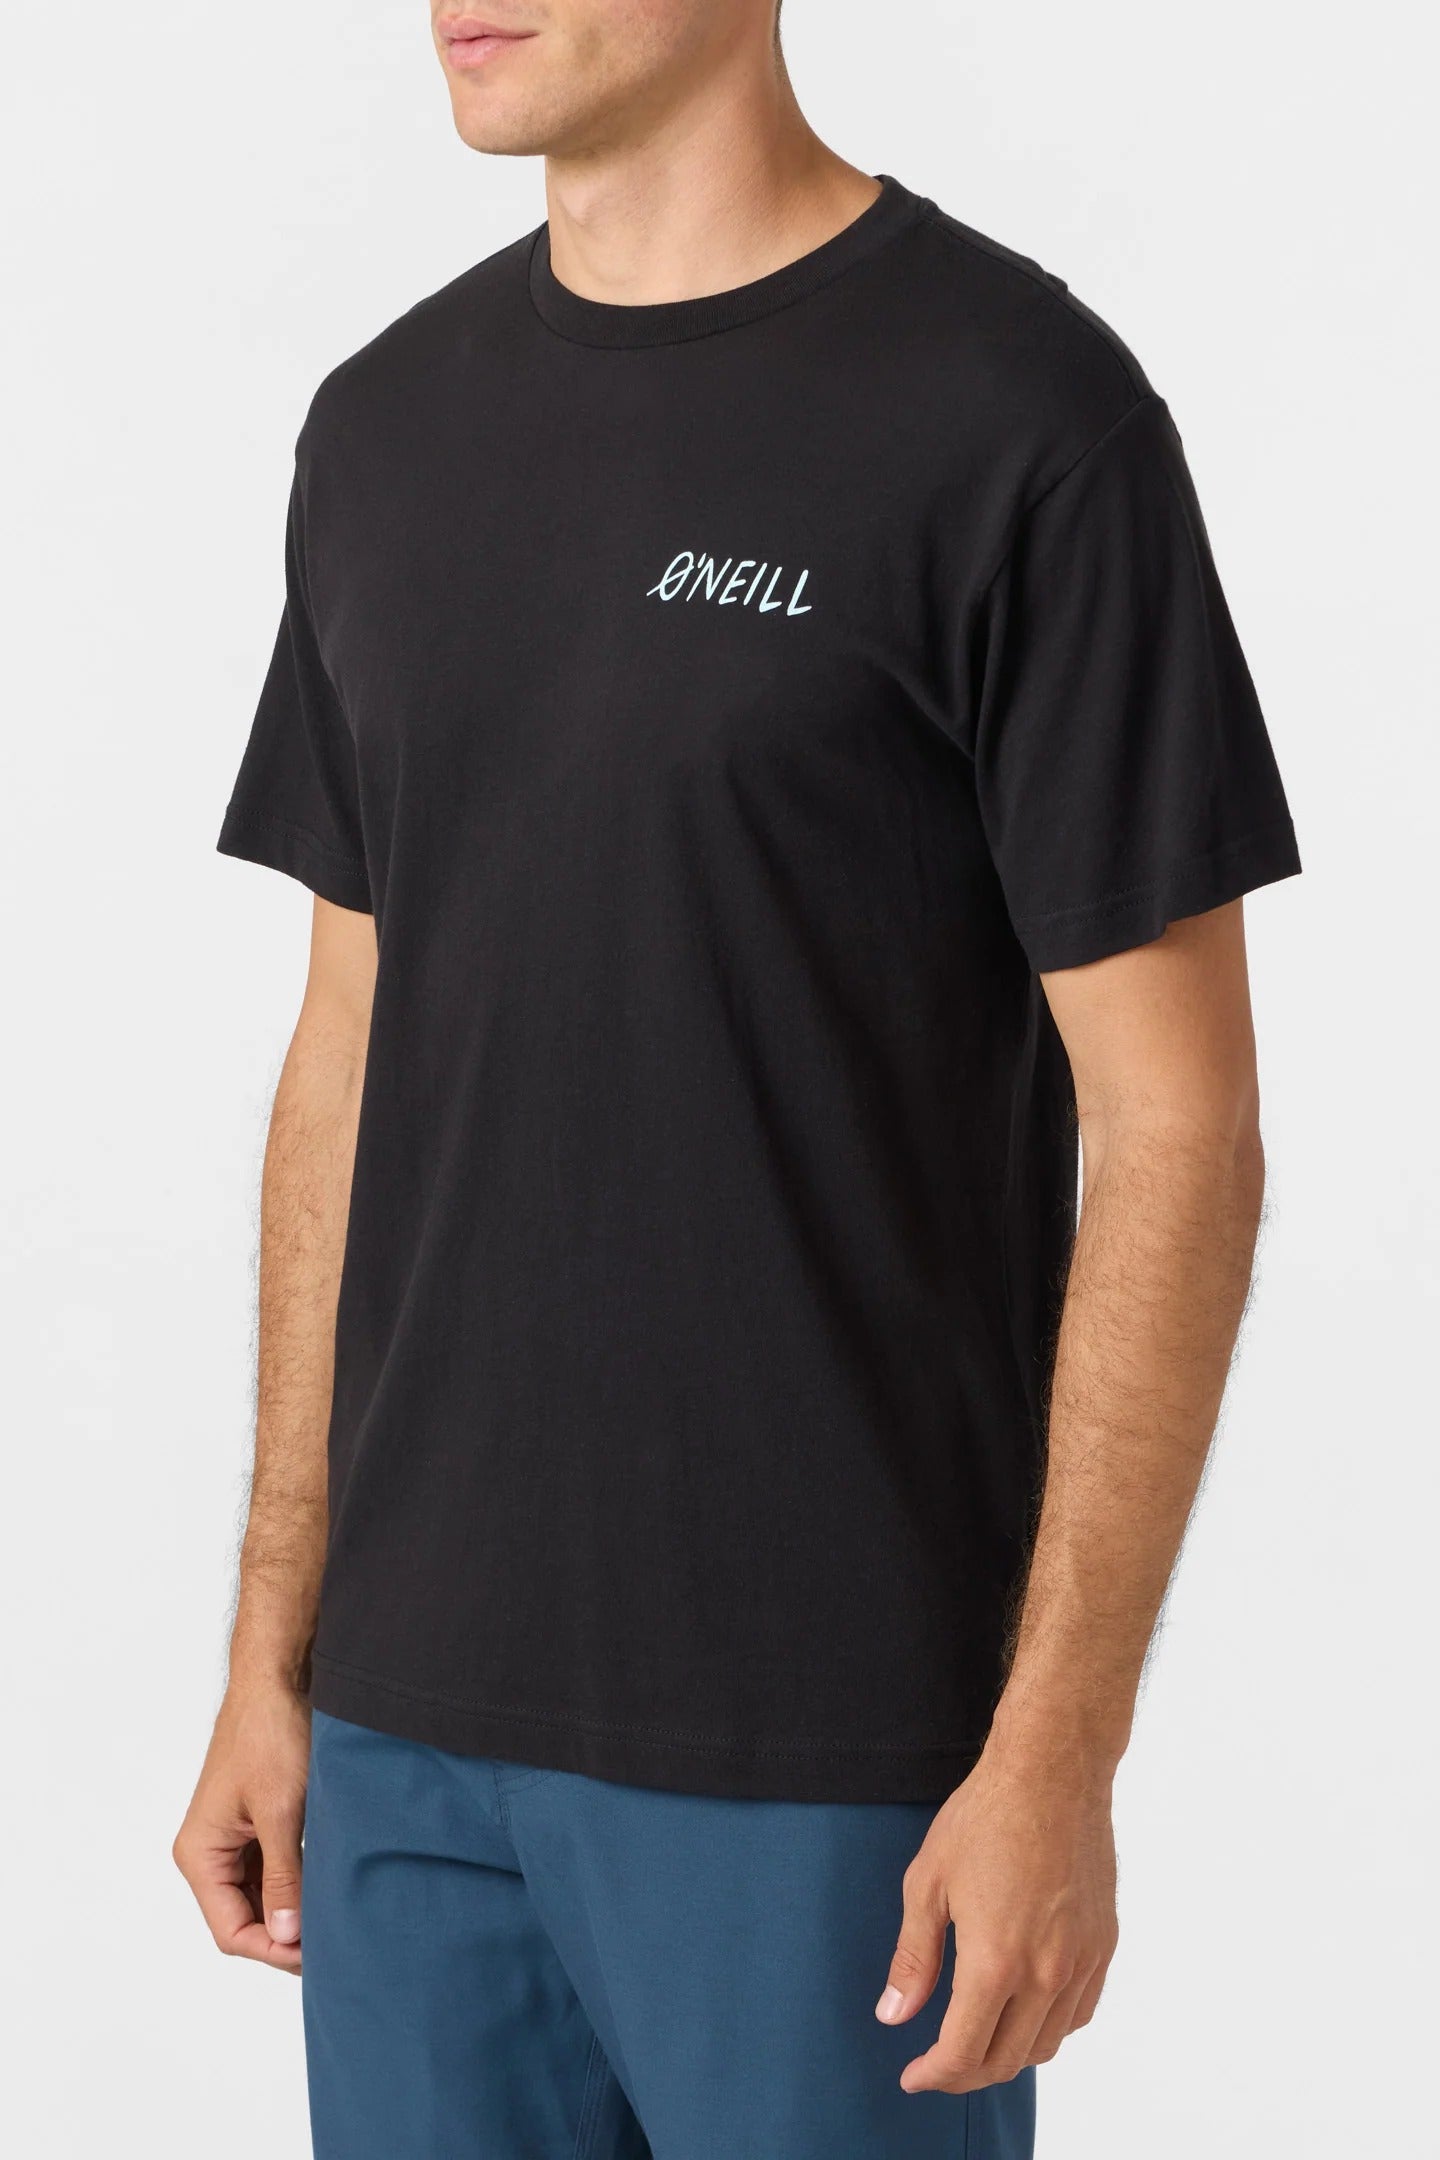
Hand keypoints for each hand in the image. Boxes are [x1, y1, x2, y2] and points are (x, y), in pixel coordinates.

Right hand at [173, 1684, 311, 1974]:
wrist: (278, 1678)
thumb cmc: (271, 1734)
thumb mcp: (282, 1811)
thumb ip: (283, 1876)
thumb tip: (286, 1935)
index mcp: (200, 1854)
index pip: (231, 1931)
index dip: (274, 1950)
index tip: (318, 1954)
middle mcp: (208, 1851)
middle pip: (244, 1919)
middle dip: (285, 1934)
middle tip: (334, 1942)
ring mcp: (232, 1838)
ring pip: (261, 1897)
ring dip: (293, 1910)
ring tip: (335, 1919)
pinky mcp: (255, 1823)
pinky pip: (272, 1870)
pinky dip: (297, 1883)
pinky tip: (327, 1888)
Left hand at [877, 1738, 1117, 2091]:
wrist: (1053, 1772)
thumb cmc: (984, 1817)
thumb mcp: (928, 1884)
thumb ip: (913, 1959)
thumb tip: (894, 2016)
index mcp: (995, 1961)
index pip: (963, 2053)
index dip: (934, 2075)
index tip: (913, 2077)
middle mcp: (1046, 1972)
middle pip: (1006, 2060)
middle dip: (965, 2074)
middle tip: (937, 2064)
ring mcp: (1082, 1961)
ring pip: (1046, 2044)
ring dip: (1008, 2055)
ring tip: (977, 2040)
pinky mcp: (1104, 1945)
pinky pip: (1078, 2014)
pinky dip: (1048, 2029)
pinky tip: (1024, 2012)